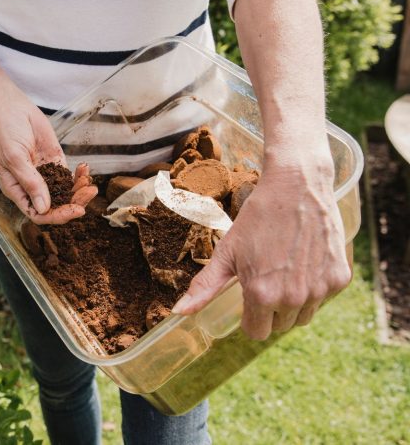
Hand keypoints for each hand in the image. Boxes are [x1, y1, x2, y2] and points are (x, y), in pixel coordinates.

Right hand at [0, 98, 96, 224]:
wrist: (11, 108)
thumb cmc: (4, 132)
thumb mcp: (14, 158)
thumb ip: (30, 182)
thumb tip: (43, 208)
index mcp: (16, 190)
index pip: (37, 213)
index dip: (56, 216)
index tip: (74, 210)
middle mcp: (31, 186)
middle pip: (54, 206)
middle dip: (73, 203)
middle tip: (89, 193)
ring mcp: (44, 175)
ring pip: (64, 192)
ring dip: (79, 191)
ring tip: (90, 184)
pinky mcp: (54, 162)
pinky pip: (69, 176)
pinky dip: (79, 176)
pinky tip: (85, 169)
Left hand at [171, 157, 350, 339]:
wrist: (297, 187)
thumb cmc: (257, 218)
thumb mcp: (227, 252)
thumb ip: (205, 287)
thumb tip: (179, 313)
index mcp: (261, 295)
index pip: (256, 332)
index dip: (250, 316)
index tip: (249, 295)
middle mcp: (293, 298)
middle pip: (279, 326)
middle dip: (271, 309)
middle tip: (267, 276)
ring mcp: (320, 290)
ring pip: (303, 316)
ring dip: (294, 302)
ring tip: (285, 270)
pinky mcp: (339, 278)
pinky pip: (324, 298)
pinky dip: (315, 287)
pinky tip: (305, 262)